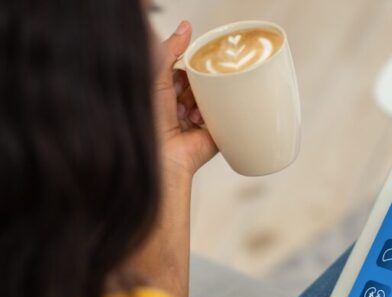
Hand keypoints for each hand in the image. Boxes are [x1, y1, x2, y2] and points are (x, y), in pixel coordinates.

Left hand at [154, 20, 217, 178]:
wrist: (162, 157)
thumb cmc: (149, 121)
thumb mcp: (156, 77)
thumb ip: (169, 50)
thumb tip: (185, 27)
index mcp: (165, 95)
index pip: (184, 72)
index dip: (186, 70)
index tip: (184, 73)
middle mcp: (180, 108)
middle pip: (200, 84)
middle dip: (195, 88)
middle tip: (183, 98)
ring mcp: (198, 122)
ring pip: (212, 98)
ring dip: (202, 103)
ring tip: (190, 115)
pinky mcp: (214, 134)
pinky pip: (224, 116)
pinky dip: (214, 116)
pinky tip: (200, 122)